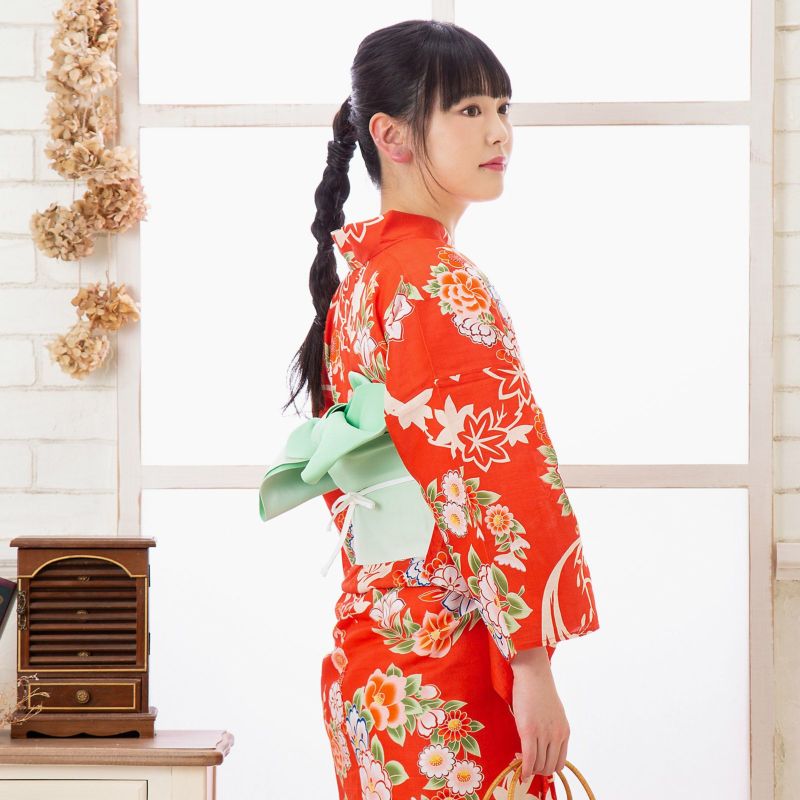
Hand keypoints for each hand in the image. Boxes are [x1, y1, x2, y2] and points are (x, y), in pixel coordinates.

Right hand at [510, 647, 569, 781]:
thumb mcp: (553, 713)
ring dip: (530, 768)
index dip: (548, 767)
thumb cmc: (540, 690)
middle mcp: (557, 735)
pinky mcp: (529, 731)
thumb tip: (542, 744)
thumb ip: (551, 729)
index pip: (560, 762)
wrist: (533, 674)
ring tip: (521, 761)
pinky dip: (525, 768)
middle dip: (538, 769)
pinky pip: (529, 757)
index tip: (538, 764)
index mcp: (564, 732)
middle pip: (549, 766)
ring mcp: (543, 734)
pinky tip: (521, 771)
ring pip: (539, 764)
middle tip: (526, 763)